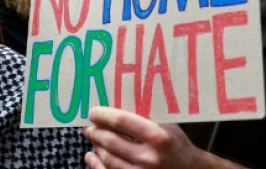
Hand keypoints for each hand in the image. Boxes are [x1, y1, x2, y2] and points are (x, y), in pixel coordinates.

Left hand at [83, 107, 205, 168]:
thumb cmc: (176, 144)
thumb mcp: (166, 125)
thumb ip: (144, 116)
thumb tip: (115, 103)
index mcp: (158, 137)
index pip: (122, 121)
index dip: (103, 115)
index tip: (93, 112)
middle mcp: (149, 157)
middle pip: (111, 141)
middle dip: (96, 132)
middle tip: (89, 126)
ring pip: (108, 159)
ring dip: (96, 147)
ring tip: (93, 137)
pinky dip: (97, 164)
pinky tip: (92, 156)